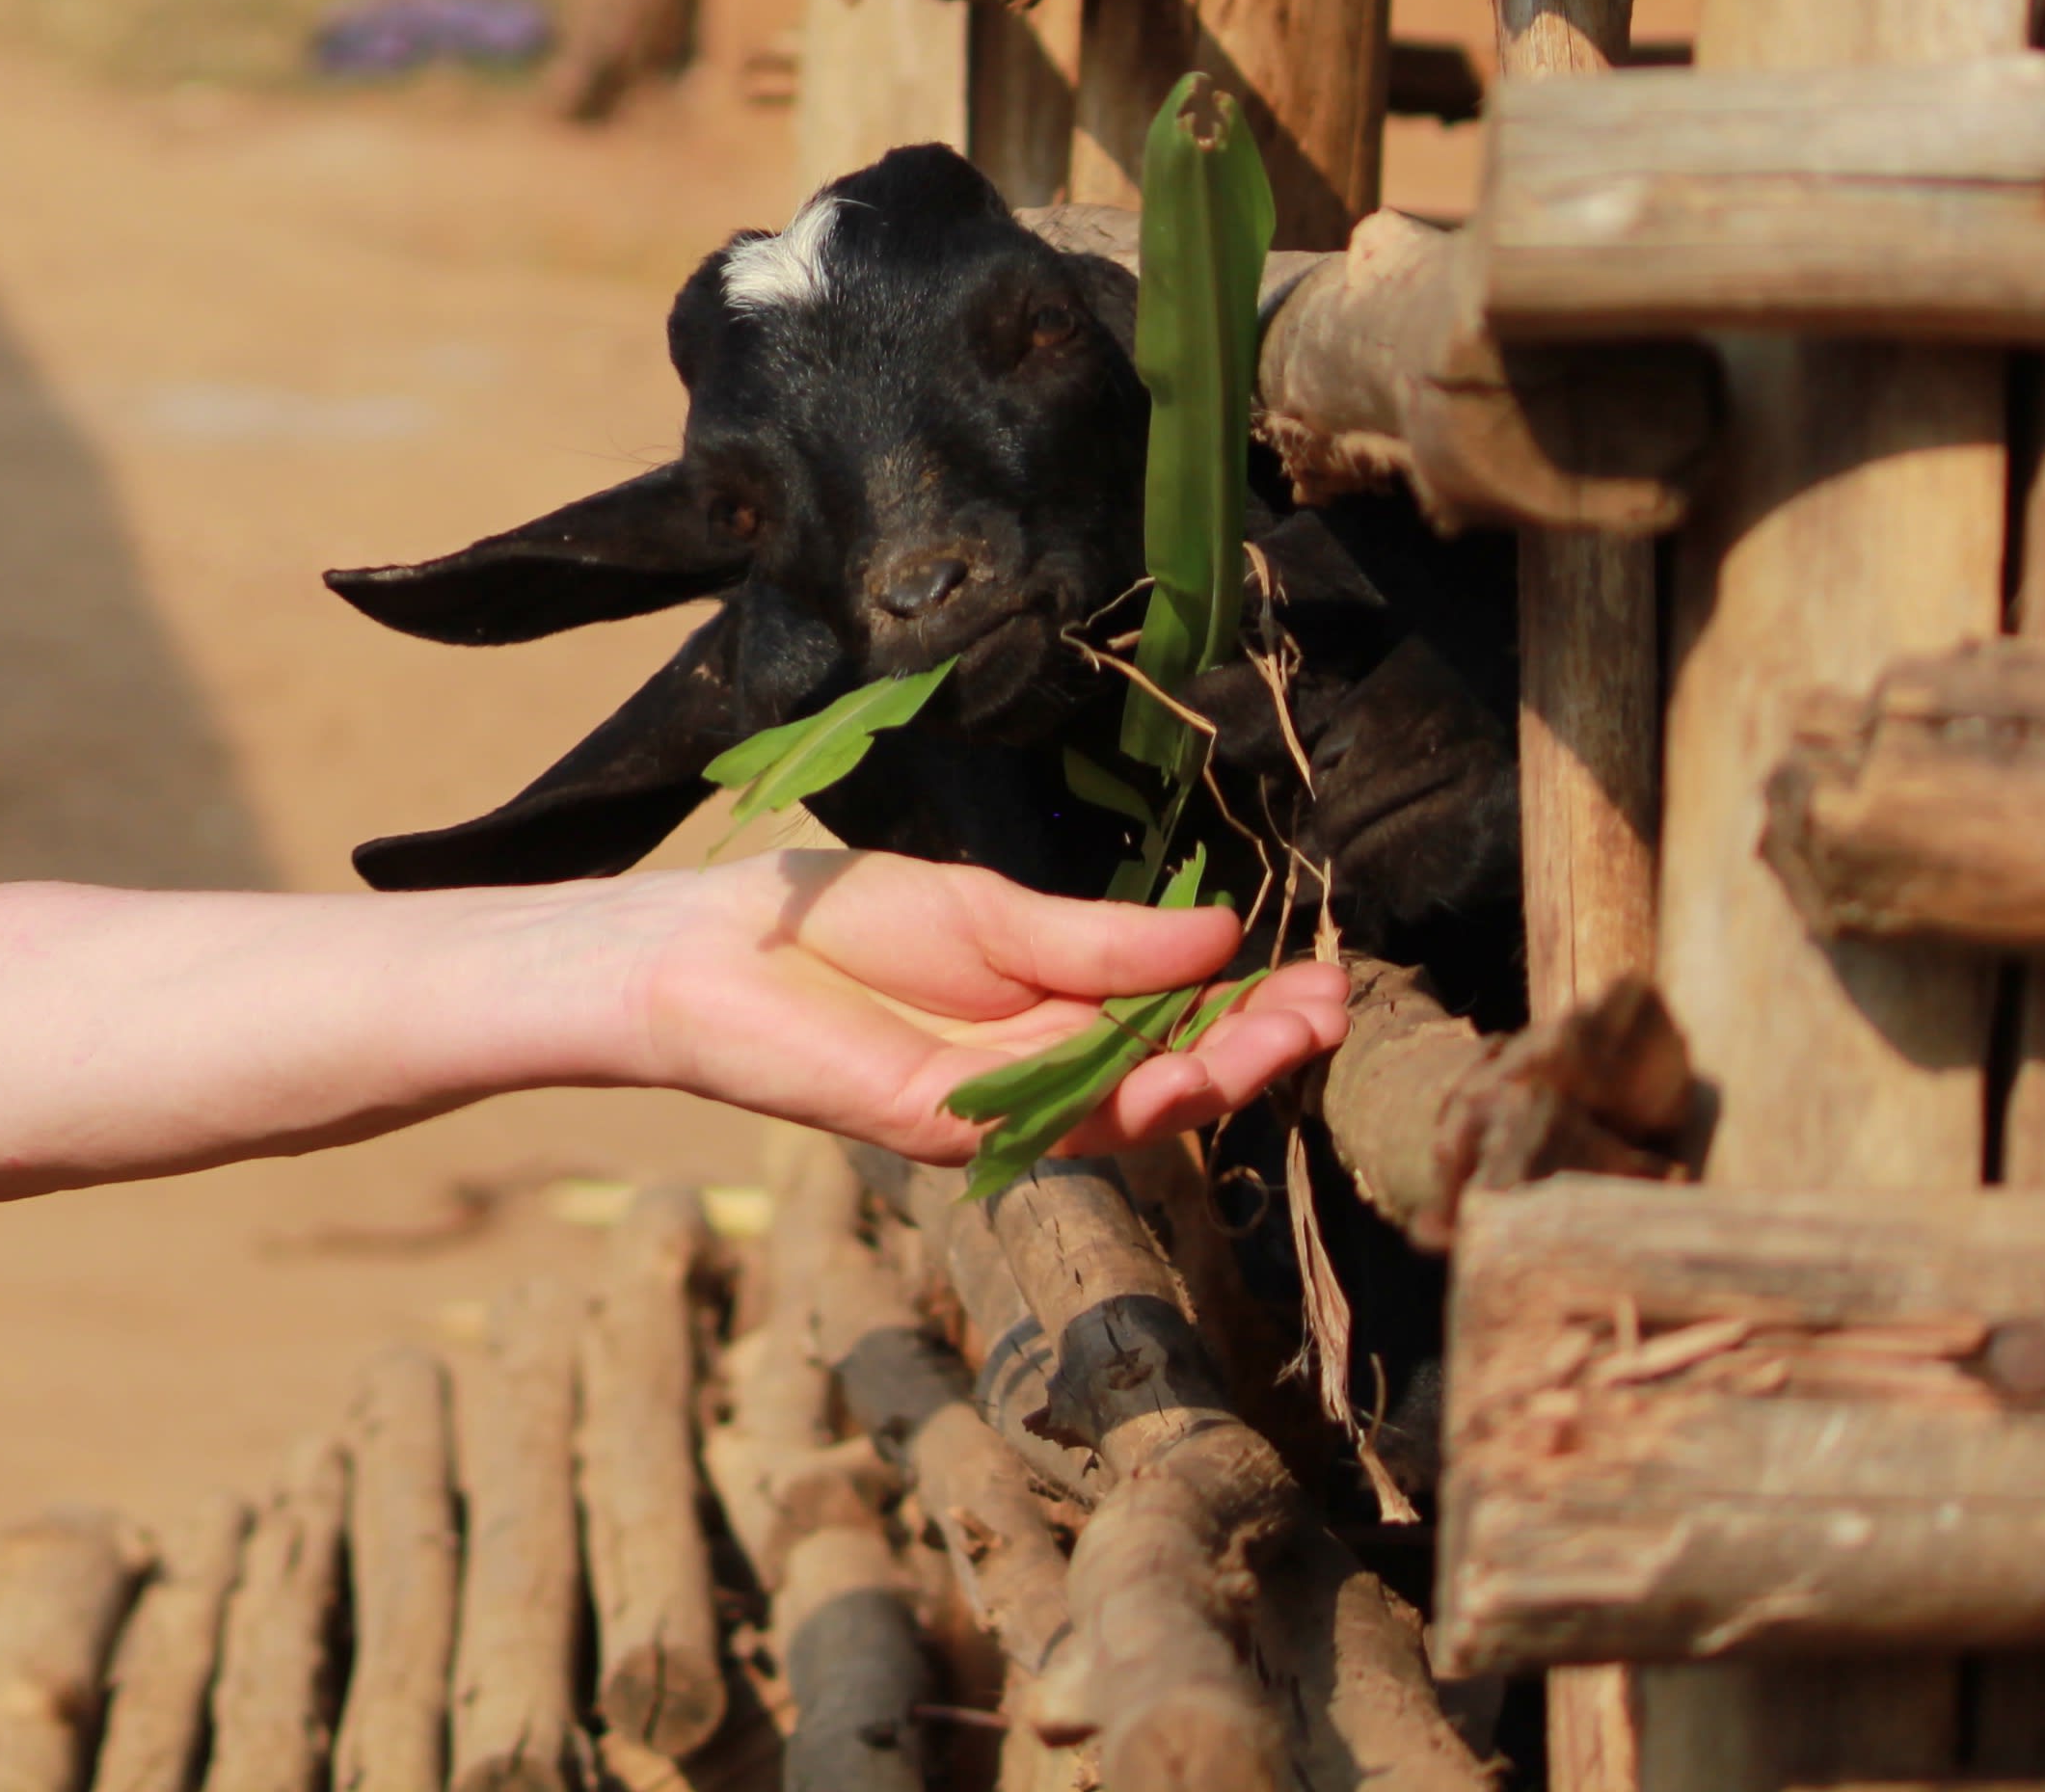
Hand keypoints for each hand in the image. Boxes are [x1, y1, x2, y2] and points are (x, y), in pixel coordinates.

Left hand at [618, 850, 1350, 1165]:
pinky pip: (1055, 1125)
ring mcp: (999, 1111)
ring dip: (1217, 1076)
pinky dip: (1124, 1101)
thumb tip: (1220, 937)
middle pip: (1172, 1074)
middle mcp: (1039, 1073)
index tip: (1327, 978)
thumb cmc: (834, 923)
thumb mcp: (989, 914)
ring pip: (1131, 1110)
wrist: (711, 951)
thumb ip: (1100, 940)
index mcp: (1053, 1013)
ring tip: (1289, 1033)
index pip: (1176, 1020)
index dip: (1253, 1009)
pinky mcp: (950, 1131)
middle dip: (1258, 1048)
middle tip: (1333, 1011)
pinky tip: (1183, 1070)